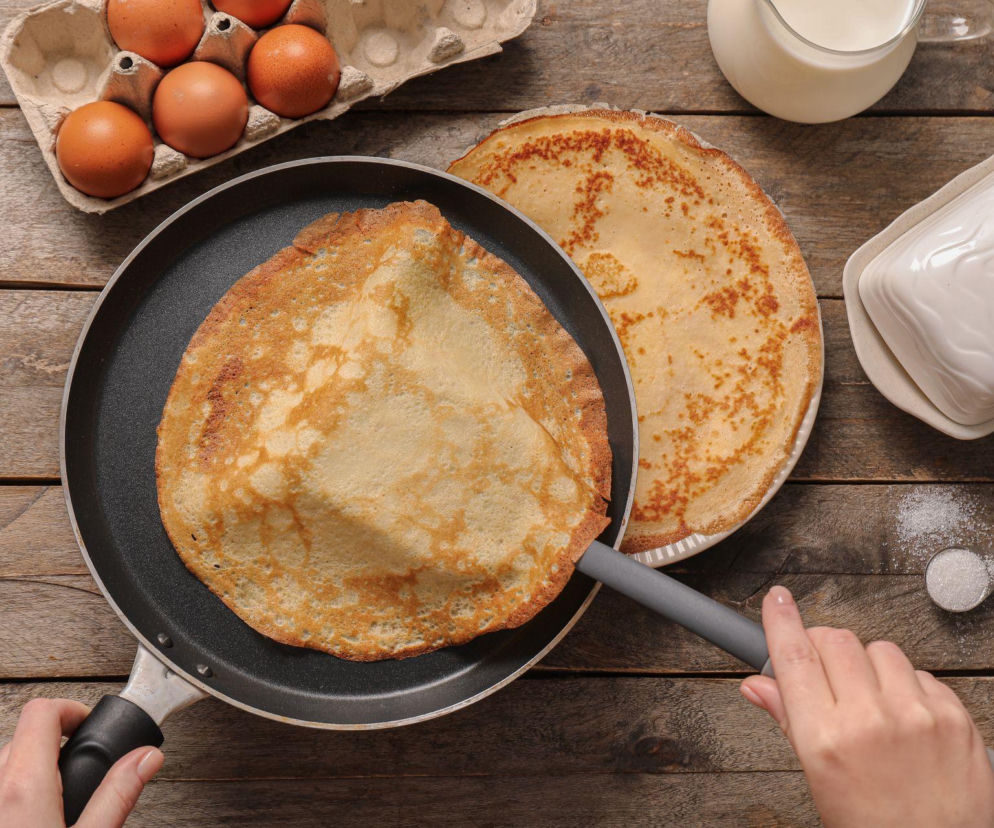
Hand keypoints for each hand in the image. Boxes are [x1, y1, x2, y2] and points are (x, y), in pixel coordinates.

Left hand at [0, 697, 162, 826]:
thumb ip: (118, 795)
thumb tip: (146, 757)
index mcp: (23, 787)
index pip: (42, 712)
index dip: (72, 709)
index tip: (90, 724)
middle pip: (23, 734)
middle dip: (56, 740)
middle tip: (82, 761)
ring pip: (7, 763)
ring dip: (34, 767)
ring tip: (62, 791)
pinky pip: (0, 788)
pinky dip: (17, 790)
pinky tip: (38, 813)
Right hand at [740, 586, 993, 826]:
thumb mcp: (819, 781)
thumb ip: (789, 721)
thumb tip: (758, 686)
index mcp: (826, 739)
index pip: (793, 656)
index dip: (781, 620)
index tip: (777, 600)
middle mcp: (870, 720)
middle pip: (835, 641)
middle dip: (822, 645)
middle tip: (822, 667)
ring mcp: (916, 715)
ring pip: (879, 649)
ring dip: (867, 664)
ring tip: (869, 700)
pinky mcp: (953, 716)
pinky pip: (920, 672)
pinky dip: (906, 685)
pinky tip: (901, 715)